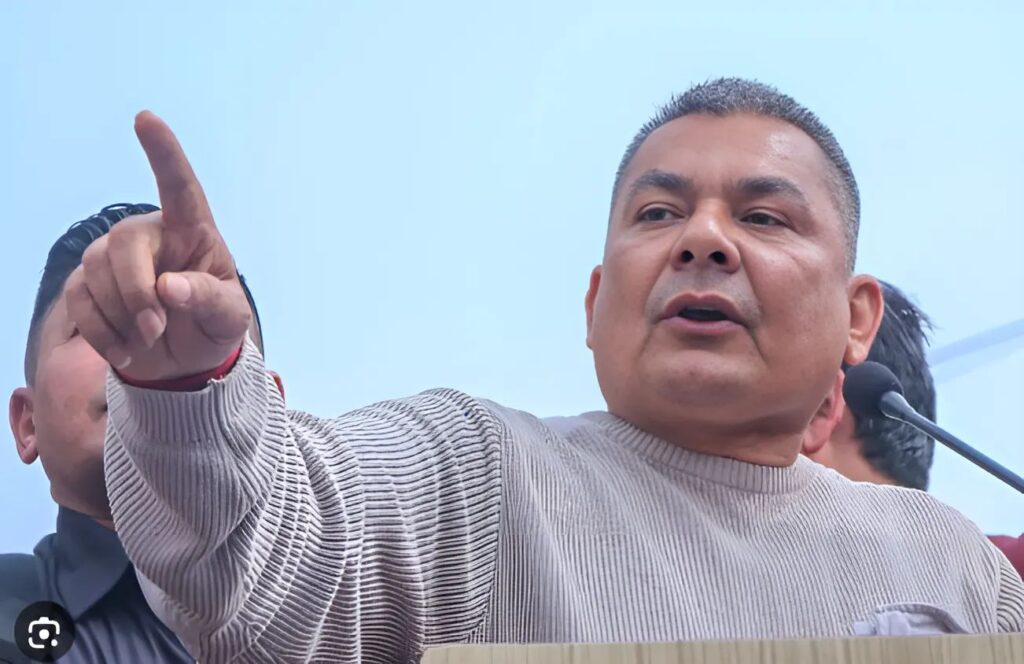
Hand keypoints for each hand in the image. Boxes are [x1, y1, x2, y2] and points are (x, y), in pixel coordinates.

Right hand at [65, 111, 250, 381]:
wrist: (184, 359)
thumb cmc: (213, 323)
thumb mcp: (229, 317)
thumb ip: (209, 299)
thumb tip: (171, 287)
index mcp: (193, 232)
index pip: (180, 187)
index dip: (163, 153)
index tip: (146, 119)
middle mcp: (149, 235)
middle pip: (123, 244)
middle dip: (136, 292)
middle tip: (155, 329)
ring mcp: (113, 258)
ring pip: (96, 272)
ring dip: (122, 317)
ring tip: (149, 339)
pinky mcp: (88, 284)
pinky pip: (79, 299)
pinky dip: (102, 333)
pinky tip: (126, 349)